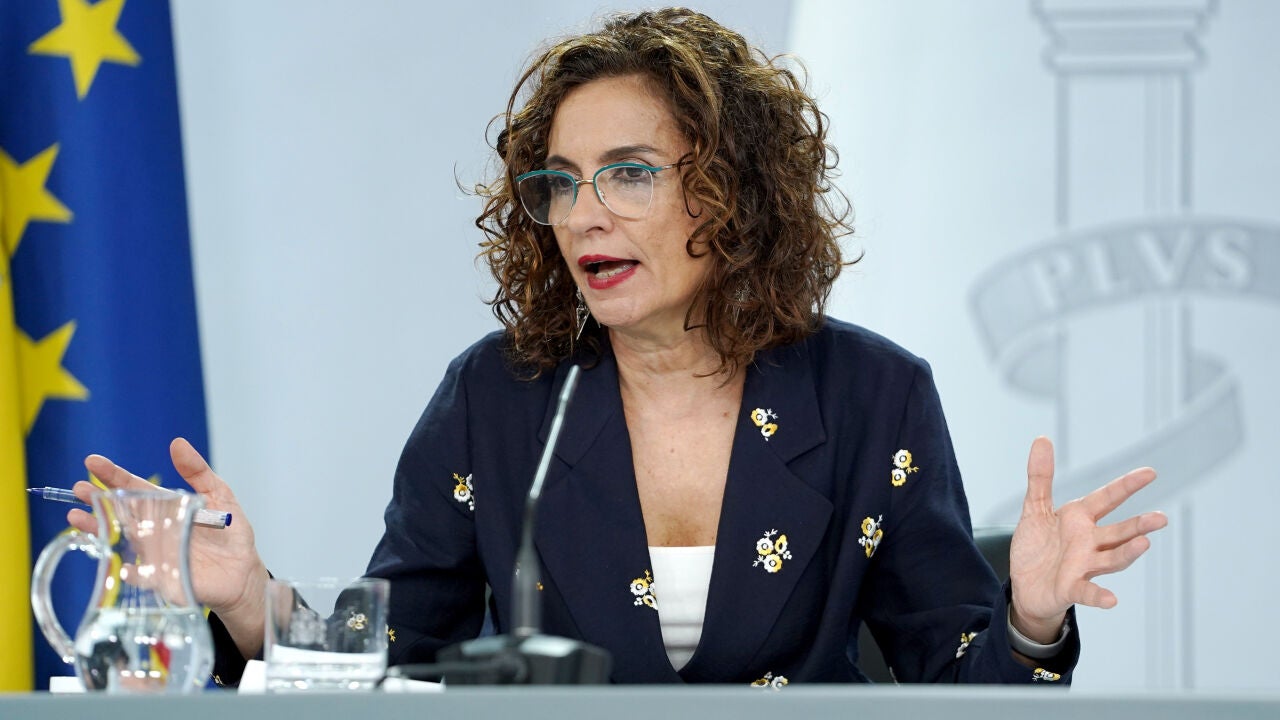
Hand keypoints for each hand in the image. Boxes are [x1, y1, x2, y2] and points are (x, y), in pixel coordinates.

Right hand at [70, 438, 268, 657]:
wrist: (243, 570)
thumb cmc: (229, 532)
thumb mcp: (218, 495)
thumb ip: (198, 472)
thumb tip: (177, 444)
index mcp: (165, 507)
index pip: (135, 489)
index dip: (114, 476)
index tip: (93, 462)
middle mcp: (154, 529)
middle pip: (120, 512)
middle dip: (97, 500)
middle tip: (78, 488)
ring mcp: (154, 553)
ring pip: (122, 541)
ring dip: (99, 530)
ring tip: (77, 518)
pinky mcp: (163, 577)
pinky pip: (144, 577)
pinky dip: (133, 572)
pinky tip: (123, 566)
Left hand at [1007, 436, 1167, 642]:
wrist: (1025, 584)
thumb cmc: (1037, 545)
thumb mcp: (1035, 507)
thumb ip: (1040, 476)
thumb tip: (1041, 438)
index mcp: (1080, 518)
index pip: (1107, 498)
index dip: (1127, 486)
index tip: (1150, 472)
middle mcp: (1089, 542)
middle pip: (1119, 532)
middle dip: (1138, 526)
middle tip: (1161, 518)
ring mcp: (1083, 566)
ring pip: (1111, 559)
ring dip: (1127, 553)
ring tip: (1144, 543)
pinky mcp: (1071, 588)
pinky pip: (1087, 592)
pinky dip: (1099, 596)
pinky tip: (1111, 600)